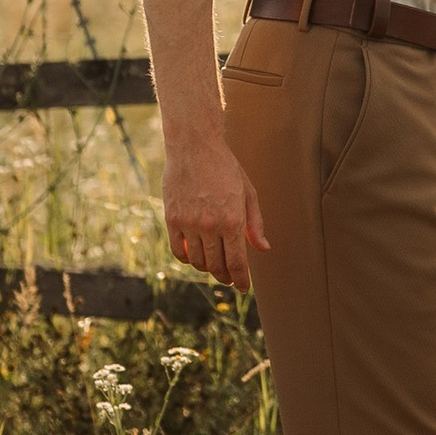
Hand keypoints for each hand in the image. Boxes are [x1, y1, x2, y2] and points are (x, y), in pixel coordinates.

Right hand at [162, 127, 269, 285]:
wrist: (195, 147)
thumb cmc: (225, 168)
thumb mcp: (248, 193)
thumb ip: (255, 224)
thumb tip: (263, 248)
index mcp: (233, 220)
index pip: (238, 262)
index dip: (241, 279)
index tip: (243, 288)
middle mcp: (210, 226)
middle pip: (217, 266)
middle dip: (225, 276)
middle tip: (229, 278)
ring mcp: (189, 223)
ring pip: (198, 261)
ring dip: (207, 268)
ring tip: (214, 264)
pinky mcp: (172, 219)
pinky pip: (178, 251)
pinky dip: (187, 258)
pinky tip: (195, 255)